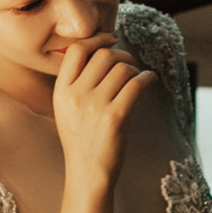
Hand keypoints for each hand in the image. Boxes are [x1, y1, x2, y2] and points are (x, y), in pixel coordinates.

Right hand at [52, 34, 157, 189]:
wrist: (87, 173)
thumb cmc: (81, 139)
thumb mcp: (67, 109)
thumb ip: (77, 83)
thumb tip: (103, 52)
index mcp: (61, 91)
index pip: (76, 50)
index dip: (96, 39)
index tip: (110, 39)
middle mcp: (76, 95)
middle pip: (103, 55)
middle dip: (121, 54)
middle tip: (128, 62)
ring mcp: (95, 106)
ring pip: (122, 69)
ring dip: (135, 68)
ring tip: (138, 77)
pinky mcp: (115, 117)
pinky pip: (136, 84)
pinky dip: (147, 78)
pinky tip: (150, 79)